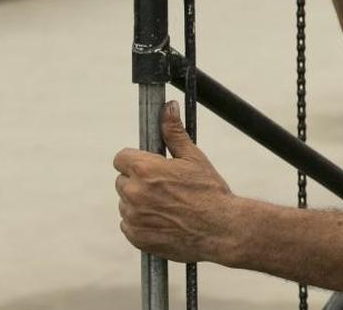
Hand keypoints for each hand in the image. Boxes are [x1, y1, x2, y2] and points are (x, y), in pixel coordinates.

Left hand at [114, 101, 237, 262]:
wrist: (220, 229)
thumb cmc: (209, 191)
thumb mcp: (193, 157)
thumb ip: (174, 132)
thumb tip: (168, 106)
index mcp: (144, 169)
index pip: (121, 158)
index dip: (136, 161)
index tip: (150, 166)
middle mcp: (133, 192)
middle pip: (123, 181)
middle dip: (139, 182)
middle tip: (165, 188)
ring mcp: (132, 216)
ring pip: (126, 203)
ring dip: (140, 203)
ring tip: (168, 206)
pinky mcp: (135, 236)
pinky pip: (129, 224)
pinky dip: (142, 223)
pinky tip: (164, 221)